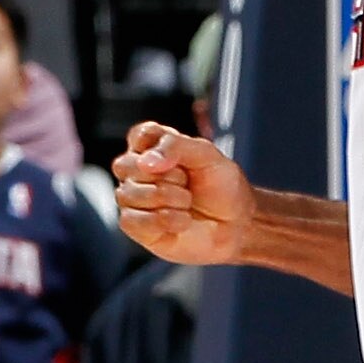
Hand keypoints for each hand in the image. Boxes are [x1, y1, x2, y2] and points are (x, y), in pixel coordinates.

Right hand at [114, 122, 254, 264]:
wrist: (237, 223)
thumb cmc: (222, 186)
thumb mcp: (207, 155)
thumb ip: (177, 146)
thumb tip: (145, 162)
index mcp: (153, 147)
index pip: (140, 135)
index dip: (160, 148)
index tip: (183, 161)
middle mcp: (138, 171)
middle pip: (127, 166)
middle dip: (166, 176)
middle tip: (187, 183)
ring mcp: (135, 199)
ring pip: (127, 194)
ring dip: (167, 198)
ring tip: (187, 203)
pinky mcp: (137, 226)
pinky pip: (130, 220)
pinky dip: (162, 220)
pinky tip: (182, 220)